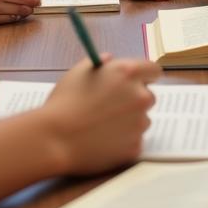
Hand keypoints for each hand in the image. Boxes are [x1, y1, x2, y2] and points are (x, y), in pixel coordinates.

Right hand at [39, 56, 160, 175]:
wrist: (54, 139)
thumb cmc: (63, 103)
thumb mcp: (79, 72)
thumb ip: (100, 63)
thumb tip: (110, 60)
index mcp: (128, 73)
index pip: (153, 70)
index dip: (144, 76)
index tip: (138, 82)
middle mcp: (140, 96)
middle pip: (148, 96)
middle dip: (134, 100)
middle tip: (111, 107)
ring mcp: (140, 123)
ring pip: (141, 120)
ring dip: (128, 122)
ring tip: (100, 126)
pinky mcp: (135, 147)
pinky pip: (133, 141)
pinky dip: (122, 142)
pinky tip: (101, 141)